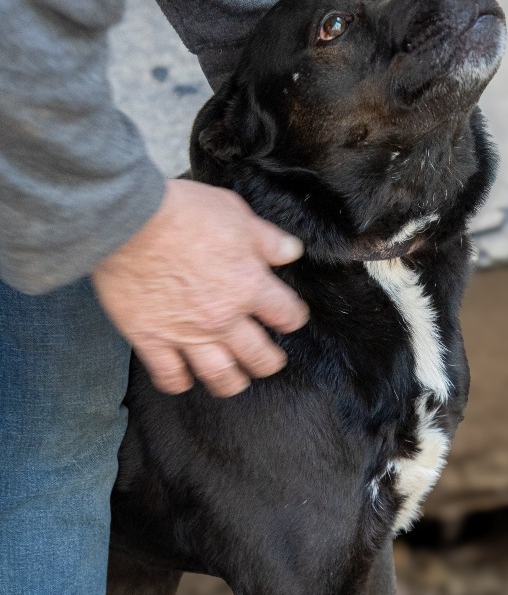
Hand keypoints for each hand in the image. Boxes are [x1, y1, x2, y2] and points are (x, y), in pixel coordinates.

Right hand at [92, 178, 308, 396]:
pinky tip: (184, 379)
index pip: (286, 314)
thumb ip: (267, 239)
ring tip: (236, 381)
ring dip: (232, 382)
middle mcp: (223, 317)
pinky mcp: (150, 338)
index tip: (289, 318)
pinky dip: (179, 382)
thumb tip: (292, 252)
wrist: (129, 222)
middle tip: (269, 361)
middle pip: (258, 355)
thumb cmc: (184, 212)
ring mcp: (186, 332)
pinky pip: (169, 375)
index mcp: (250, 285)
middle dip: (269, 361)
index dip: (292, 318)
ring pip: (219, 374)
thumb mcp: (237, 214)